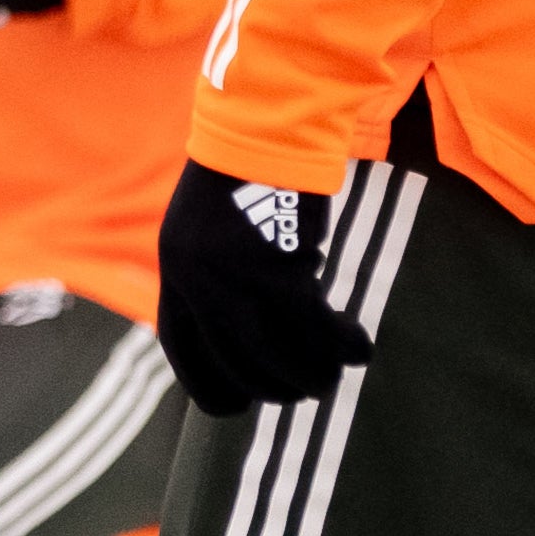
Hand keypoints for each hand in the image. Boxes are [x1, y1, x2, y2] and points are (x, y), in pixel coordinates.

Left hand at [156, 159, 363, 415]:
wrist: (269, 130)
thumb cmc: (249, 180)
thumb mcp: (211, 233)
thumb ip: (216, 281)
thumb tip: (242, 341)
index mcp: (175, 269)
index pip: (180, 348)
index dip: (208, 384)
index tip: (235, 405)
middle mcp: (197, 279)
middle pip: (234, 361)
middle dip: (272, 386)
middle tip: (304, 390)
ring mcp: (236, 276)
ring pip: (275, 353)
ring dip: (310, 373)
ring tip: (332, 375)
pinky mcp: (279, 268)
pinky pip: (314, 326)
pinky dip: (340, 344)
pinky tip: (359, 349)